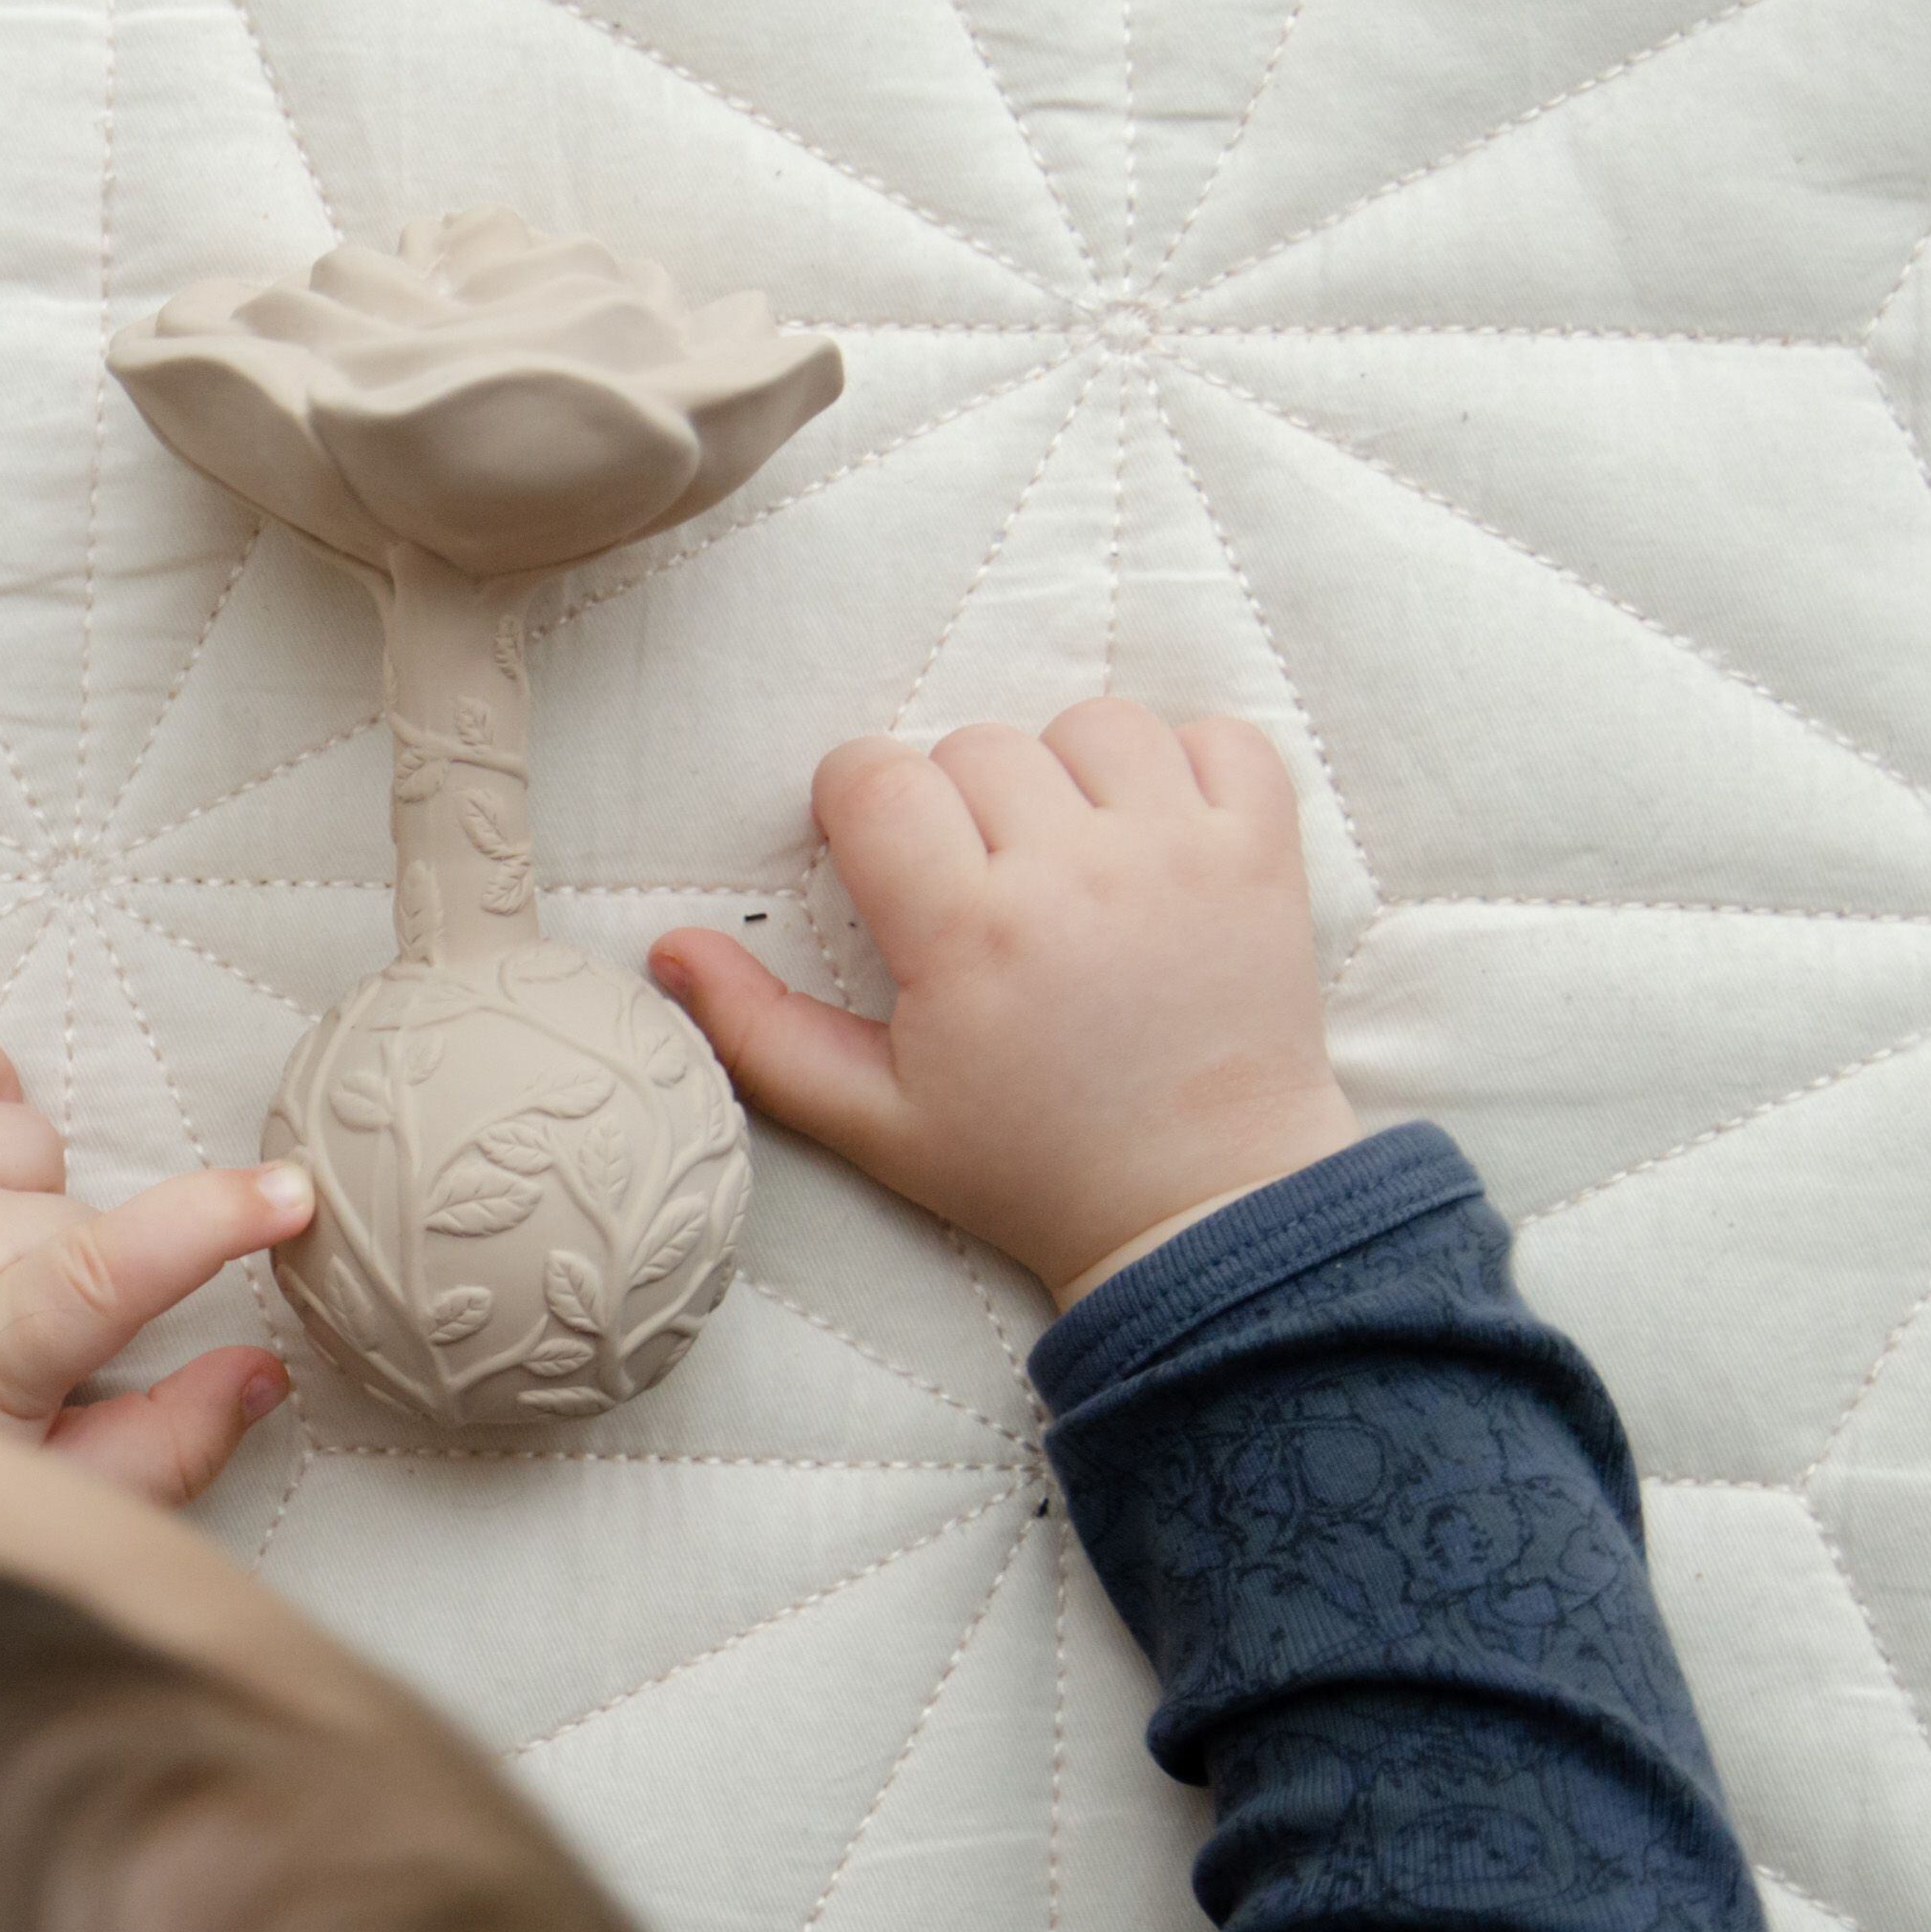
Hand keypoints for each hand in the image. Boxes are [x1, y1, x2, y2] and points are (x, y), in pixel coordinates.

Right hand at [647, 700, 1361, 1306]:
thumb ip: (758, 1032)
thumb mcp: (872, 1120)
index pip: (875, 777)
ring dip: (1068, 771)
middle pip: (974, 744)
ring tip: (1070, 852)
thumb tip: (669, 947)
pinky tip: (1159, 833)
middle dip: (958, 801)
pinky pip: (1219, 736)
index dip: (858, 805)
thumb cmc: (1028, 1166)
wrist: (1203, 1208)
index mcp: (964, 935)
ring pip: (1091, 723)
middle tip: (980, 886)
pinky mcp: (1261, 854)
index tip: (881, 859)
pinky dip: (1189, 764)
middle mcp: (1073, 874)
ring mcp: (1177, 854)